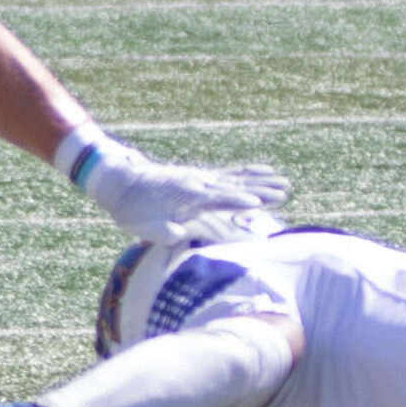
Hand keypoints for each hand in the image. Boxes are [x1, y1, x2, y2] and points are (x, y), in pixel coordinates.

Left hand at [75, 140, 290, 242]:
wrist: (120, 181)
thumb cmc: (130, 207)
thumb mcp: (141, 224)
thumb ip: (160, 230)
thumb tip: (178, 235)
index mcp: (187, 195)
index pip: (218, 198)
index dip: (237, 201)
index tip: (259, 203)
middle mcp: (198, 182)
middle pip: (235, 185)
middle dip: (261, 188)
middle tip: (285, 191)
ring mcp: (200, 177)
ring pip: (237, 178)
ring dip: (261, 180)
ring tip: (285, 182)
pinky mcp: (200, 177)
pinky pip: (228, 174)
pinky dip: (247, 172)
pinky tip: (262, 170)